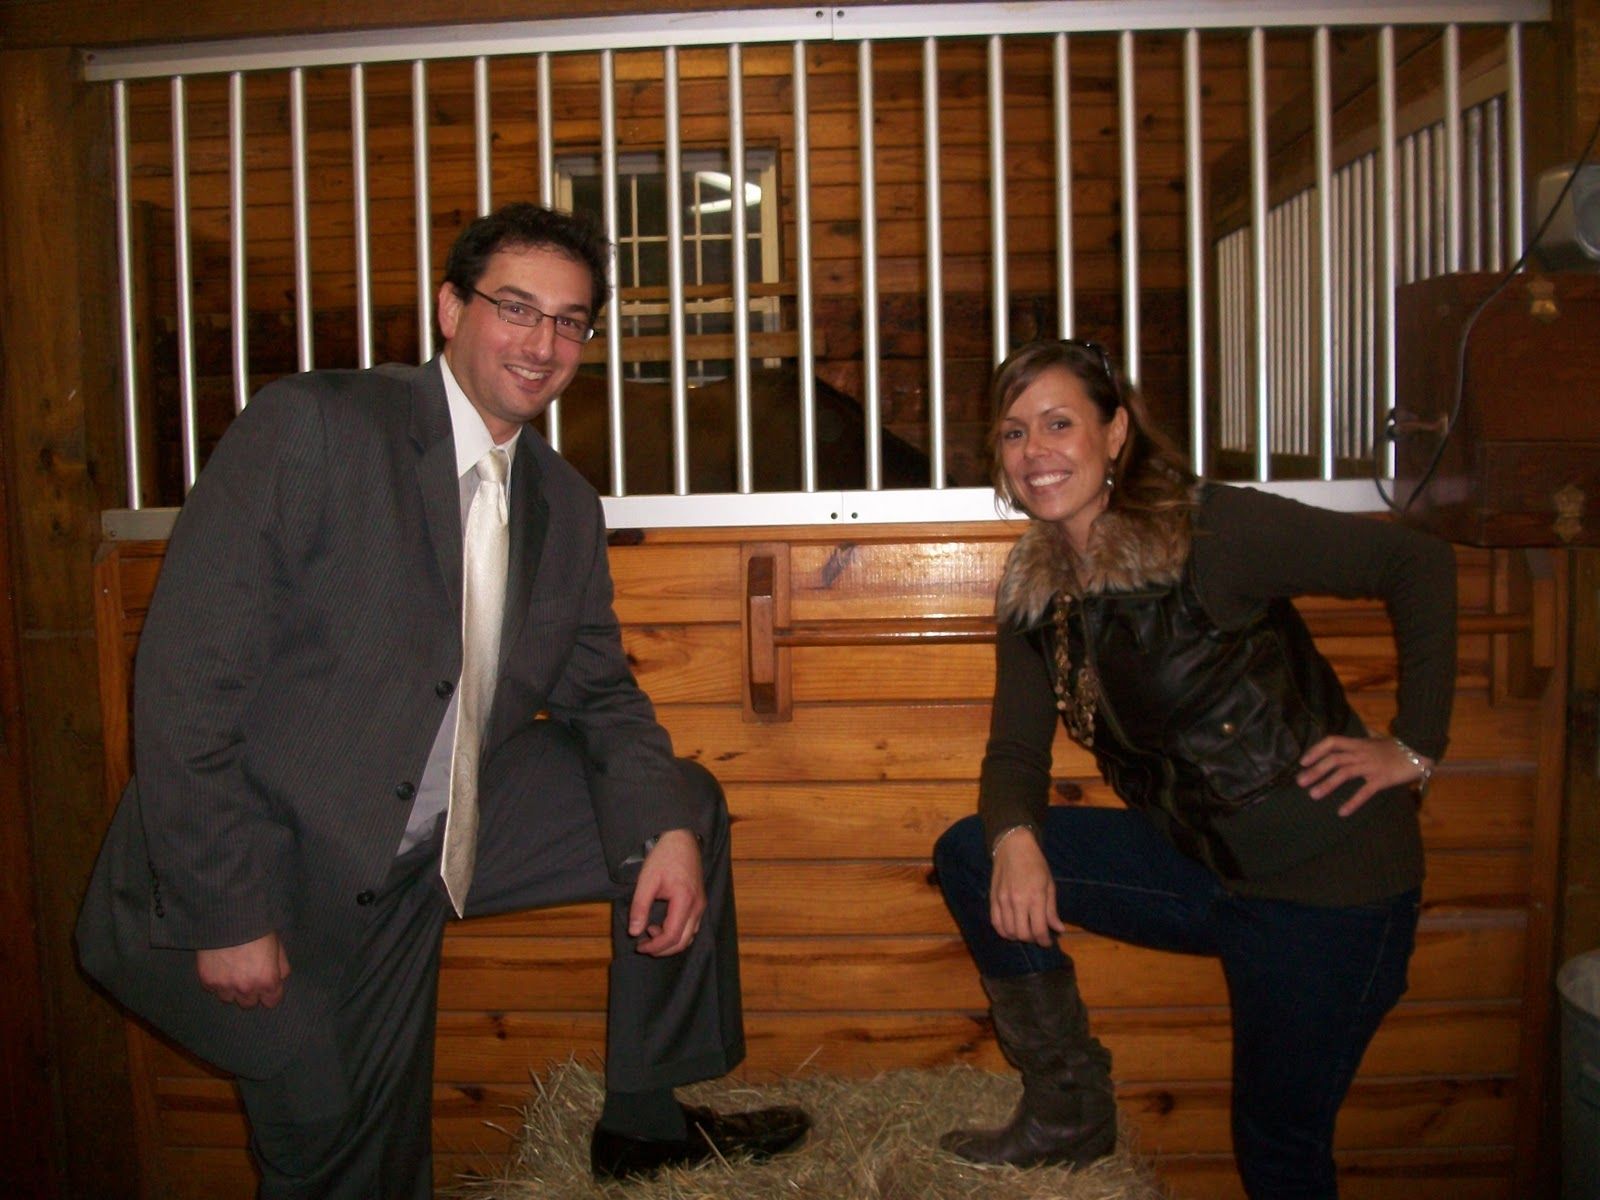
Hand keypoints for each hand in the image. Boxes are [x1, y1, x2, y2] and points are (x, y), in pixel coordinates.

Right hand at [196, 931, 289, 1008]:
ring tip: (232, 972)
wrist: (228, 917)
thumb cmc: (257, 927)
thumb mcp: (277, 944)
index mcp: (267, 980)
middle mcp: (246, 988)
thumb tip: (280, 978)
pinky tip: (220, 967)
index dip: (270, 993)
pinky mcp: (207, 981)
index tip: (267, 985)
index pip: (271, 1002)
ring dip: (231, 989)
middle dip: (251, 993)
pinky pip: (213, 989)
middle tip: (248, 977)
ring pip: (229, 999)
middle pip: (249, 1004)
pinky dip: (217, 982)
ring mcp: (225, 986)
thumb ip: (281, 966)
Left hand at [628, 829, 705, 956]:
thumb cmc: (664, 857)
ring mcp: (701, 905)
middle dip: (662, 949)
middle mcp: (698, 906)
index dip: (655, 946)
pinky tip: (662, 924)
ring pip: (689, 936)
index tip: (638, 945)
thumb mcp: (646, 880)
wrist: (681, 838)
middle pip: (683, 942)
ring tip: (651, 931)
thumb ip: (640, 907)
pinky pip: (692, 927)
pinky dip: (678, 933)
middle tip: (643, 944)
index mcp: (685, 901)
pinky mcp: (700, 902)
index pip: (672, 936)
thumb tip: (634, 932)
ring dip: (670, 941)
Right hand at [989, 828, 1065, 946]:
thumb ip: (1052, 910)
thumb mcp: (1049, 884)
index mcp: (1035, 897)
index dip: (1045, 941)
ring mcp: (1003, 901)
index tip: (1048, 942)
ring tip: (1025, 931)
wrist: (1013, 847)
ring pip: (1008, 931)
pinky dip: (1004, 931)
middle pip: (1023, 934)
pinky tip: (1011, 929)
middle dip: (1032, 939)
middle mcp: (1018, 901)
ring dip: (1018, 936)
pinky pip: (995, 923)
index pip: (1039, 929)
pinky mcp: (993, 899)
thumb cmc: (1036, 864)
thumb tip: (1058, 929)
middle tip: (1037, 935)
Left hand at [1297, 734, 1433, 816]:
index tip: (1303, 761)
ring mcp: (1371, 766)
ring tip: (1313, 795)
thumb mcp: (1379, 738)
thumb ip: (1367, 735)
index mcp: (1358, 743)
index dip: (1315, 750)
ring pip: (1344, 774)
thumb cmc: (1399, 746)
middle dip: (1315, 770)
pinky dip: (1352, 802)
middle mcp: (1361, 753)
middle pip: (1333, 759)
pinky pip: (1364, 791)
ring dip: (1327, 784)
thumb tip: (1363, 730)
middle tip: (1300, 782)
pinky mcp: (1382, 779)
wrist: (1421, 750)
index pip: (1331, 742)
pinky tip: (1342, 812)